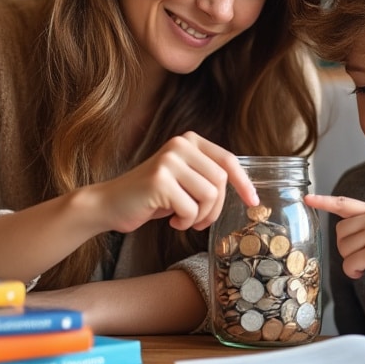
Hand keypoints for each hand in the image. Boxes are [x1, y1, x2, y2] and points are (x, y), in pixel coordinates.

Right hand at [96, 132, 258, 233]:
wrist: (110, 204)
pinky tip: (170, 220)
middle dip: (215, 208)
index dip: (244, 183)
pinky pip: (191, 209)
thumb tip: (246, 188)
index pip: (228, 160)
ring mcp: (169, 161)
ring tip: (183, 219)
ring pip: (209, 195)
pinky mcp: (160, 181)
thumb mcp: (183, 180)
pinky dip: (185, 222)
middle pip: (220, 181)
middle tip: (199, 221)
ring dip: (200, 216)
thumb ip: (206, 176)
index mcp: (188, 141)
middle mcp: (179, 146)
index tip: (253, 202)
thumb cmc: (151, 197)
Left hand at [305, 194, 364, 295]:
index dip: (323, 201)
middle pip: (338, 233)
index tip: (307, 198)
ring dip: (352, 262)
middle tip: (364, 255)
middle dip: (346, 248)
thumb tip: (341, 232)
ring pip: (342, 250)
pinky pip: (349, 265)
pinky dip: (355, 273)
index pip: (344, 203)